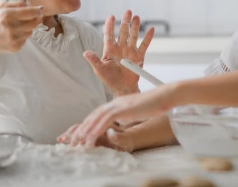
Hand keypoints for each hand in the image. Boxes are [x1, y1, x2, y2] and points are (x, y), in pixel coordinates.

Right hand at [0, 1, 42, 53]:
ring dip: (28, 28)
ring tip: (17, 26)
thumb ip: (16, 4)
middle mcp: (11, 27)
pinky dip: (22, 36)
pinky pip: (26, 39)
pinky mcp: (16, 47)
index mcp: (7, 15)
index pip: (31, 12)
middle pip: (35, 22)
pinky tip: (13, 34)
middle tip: (32, 17)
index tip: (40, 10)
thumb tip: (33, 5)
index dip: (38, 10)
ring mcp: (14, 39)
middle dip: (35, 18)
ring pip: (31, 31)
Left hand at [60, 85, 174, 147]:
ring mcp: (118, 104)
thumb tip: (122, 122)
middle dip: (82, 128)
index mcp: (117, 103)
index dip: (88, 124)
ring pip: (96, 118)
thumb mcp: (136, 111)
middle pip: (93, 115)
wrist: (163, 96)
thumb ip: (126, 115)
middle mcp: (115, 102)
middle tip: (74, 140)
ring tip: (79, 142)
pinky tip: (91, 137)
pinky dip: (96, 129)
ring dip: (86, 131)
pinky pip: (105, 120)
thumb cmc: (154, 104)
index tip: (81, 134)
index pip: (98, 113)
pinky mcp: (122, 108)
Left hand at [84, 10, 153, 95]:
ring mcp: (130, 51)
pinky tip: (151, 29)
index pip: (109, 35)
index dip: (110, 25)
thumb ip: (94, 60)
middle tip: (128, 11)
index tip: (111, 16)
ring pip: (133, 36)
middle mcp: (120, 48)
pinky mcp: (139, 56)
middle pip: (123, 32)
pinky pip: (144, 45)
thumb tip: (85, 53)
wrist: (123, 88)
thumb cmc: (109, 79)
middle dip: (125, 22)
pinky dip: (148, 37)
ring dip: (135, 26)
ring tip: (137, 17)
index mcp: (110, 50)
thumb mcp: (100, 70)